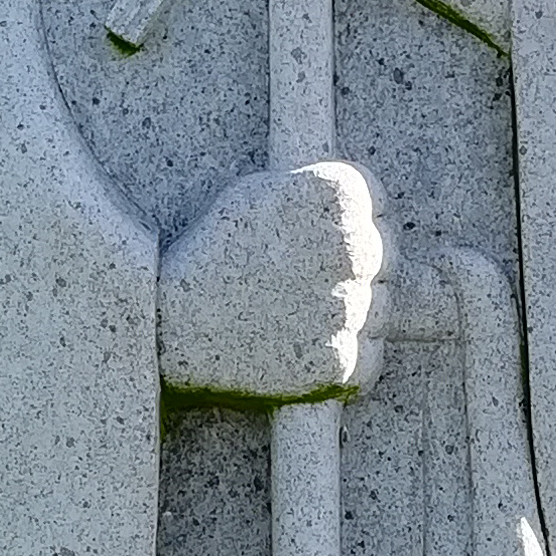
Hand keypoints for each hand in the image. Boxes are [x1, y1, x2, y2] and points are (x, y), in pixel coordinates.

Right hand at [157, 160, 389, 403]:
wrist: (172, 322)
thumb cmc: (211, 253)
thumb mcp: (260, 194)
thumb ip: (316, 195)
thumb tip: (364, 208)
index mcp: (337, 194)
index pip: (379, 206)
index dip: (348, 226)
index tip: (316, 243)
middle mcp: (355, 247)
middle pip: (383, 259)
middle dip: (350, 271)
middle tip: (297, 283)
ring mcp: (352, 307)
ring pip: (379, 311)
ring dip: (346, 315)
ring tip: (291, 315)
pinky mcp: (343, 362)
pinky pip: (368, 358)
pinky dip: (342, 358)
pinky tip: (299, 347)